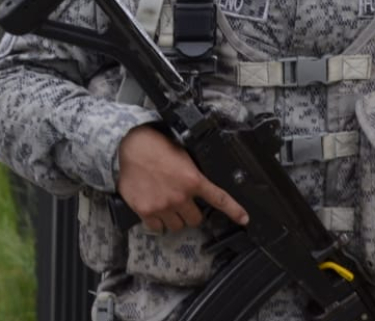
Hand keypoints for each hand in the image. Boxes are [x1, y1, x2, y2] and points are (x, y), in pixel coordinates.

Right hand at [116, 125, 248, 233]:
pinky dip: (157, 222)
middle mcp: (180, 196)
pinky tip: (154, 208)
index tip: (244, 219)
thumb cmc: (155, 146)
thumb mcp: (183, 155)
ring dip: (174, 218)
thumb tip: (199, 186)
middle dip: (191, 212)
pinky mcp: (146, 211)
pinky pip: (158, 228)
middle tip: (182, 202)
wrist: (130, 147)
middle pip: (195, 220)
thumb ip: (193, 174)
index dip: (234, 211)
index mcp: (193, 180)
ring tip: (166, 203)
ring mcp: (163, 206)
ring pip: (177, 226)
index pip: (219, 199)